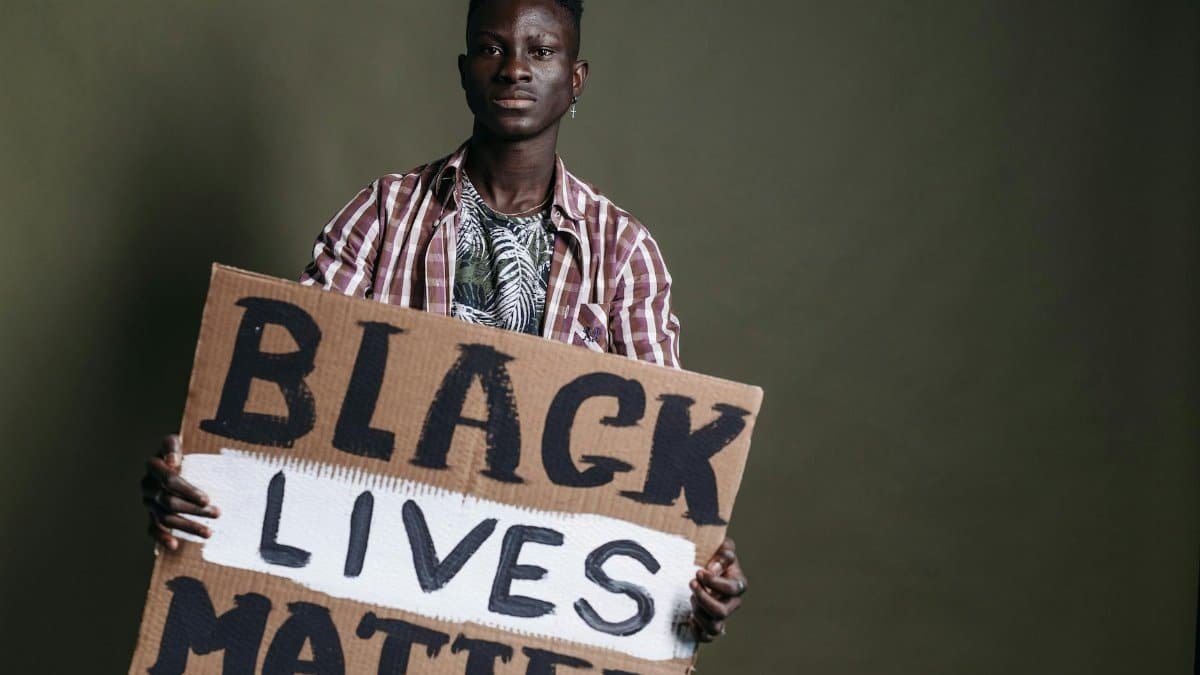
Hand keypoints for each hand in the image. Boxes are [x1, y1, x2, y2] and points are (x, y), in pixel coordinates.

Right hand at [140, 433, 219, 549]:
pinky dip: (162, 538)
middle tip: (217, 514)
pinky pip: (152, 529)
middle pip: (170, 502)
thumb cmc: (177, 450)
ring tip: (208, 533)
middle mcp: (147, 486)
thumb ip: (172, 446)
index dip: (188, 490)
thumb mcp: (174, 441)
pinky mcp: (150, 513)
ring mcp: (148, 502)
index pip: (170, 481)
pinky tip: (175, 545)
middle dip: (194, 510)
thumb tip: (172, 462)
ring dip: (187, 526)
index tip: (207, 498)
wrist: (170, 458)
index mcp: (153, 467)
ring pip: (165, 517)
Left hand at [689, 537, 747, 642]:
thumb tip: (714, 569)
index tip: (699, 572)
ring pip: (715, 627)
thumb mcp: (722, 548)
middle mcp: (732, 603)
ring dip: (699, 613)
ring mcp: (722, 615)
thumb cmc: (715, 556)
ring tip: (691, 598)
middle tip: (691, 584)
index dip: (714, 582)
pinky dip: (696, 630)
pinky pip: (706, 637)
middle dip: (703, 599)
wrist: (704, 567)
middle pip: (722, 611)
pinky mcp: (710, 623)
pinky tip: (689, 616)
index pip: (732, 589)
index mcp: (738, 584)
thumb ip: (723, 554)